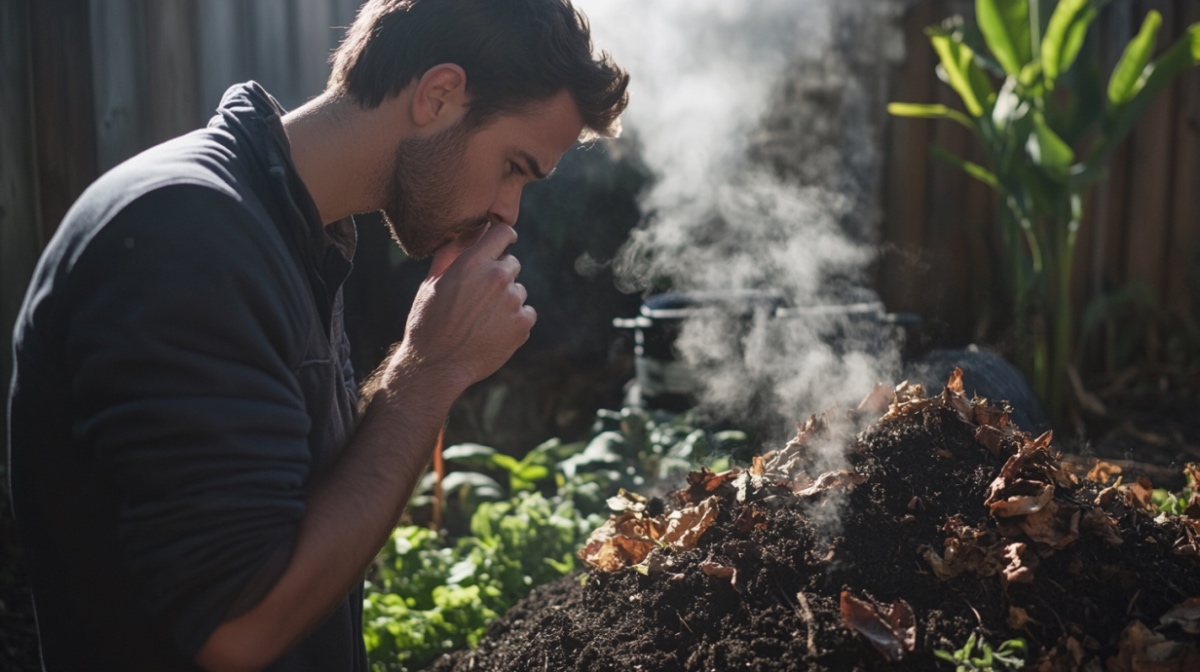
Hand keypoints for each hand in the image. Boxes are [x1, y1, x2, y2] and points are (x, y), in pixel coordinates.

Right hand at [389, 224, 534, 392]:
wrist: (437, 365)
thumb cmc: (429, 322)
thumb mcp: (432, 282)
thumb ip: (452, 253)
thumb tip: (467, 232)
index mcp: (473, 262)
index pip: (503, 231)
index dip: (502, 238)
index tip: (500, 246)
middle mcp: (497, 277)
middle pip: (512, 263)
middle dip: (499, 275)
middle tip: (478, 298)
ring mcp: (512, 301)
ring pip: (518, 290)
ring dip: (506, 300)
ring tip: (482, 319)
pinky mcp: (523, 324)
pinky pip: (527, 313)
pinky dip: (515, 321)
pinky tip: (493, 331)